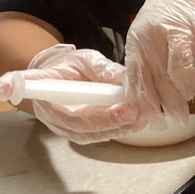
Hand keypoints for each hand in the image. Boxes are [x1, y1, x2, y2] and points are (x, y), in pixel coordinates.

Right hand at [0, 44, 159, 143]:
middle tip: (142, 112)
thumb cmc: (67, 66)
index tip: (126, 110)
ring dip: (124, 126)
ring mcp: (72, 130)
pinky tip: (138, 117)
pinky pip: (105, 133)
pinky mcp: (85, 132)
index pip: (78, 118)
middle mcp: (59, 122)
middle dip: (120, 122)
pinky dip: (123, 126)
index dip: (104, 117)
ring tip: (144, 113)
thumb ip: (101, 68)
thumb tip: (124, 78)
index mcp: (50, 101)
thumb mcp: (83, 59)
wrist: (57, 76)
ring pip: (101, 134)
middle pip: (92, 131)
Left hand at [125, 0, 194, 122]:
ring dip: (185, 87)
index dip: (146, 101)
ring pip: (181, 67)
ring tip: (190, 97)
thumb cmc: (169, 12)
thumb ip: (144, 62)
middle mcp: (157, 32)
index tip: (154, 120)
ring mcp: (182, 26)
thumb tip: (143, 100)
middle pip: (160, 76)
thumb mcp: (147, 35)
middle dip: (169, 102)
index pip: (139, 76)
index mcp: (140, 38)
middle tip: (177, 118)